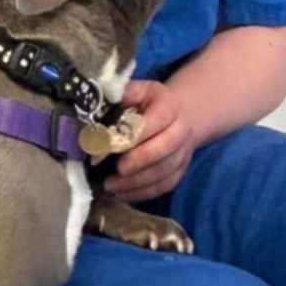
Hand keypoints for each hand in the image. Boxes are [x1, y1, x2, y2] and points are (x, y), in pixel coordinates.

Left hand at [105, 79, 196, 202]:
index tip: (114, 145)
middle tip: (116, 171)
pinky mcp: (180, 170)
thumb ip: (122, 94)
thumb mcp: (137, 91)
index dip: (137, 134)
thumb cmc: (148, 104)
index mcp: (169, 106)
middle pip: (165, 148)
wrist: (178, 116)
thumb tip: (101, 102)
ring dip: (137, 182)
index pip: (157, 120)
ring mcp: (183, 152)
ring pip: (164, 171)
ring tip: (111, 186)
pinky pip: (165, 185)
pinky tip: (123, 194)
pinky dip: (144, 193)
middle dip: (139, 162)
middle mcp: (181, 130)